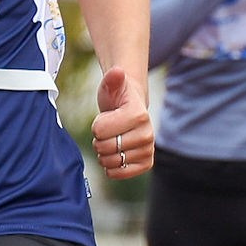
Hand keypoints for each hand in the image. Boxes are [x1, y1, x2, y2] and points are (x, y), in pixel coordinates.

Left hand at [90, 65, 153, 179]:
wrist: (130, 110)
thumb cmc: (118, 97)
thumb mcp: (112, 84)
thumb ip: (113, 78)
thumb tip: (118, 71)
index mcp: (139, 115)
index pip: (100, 130)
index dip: (97, 125)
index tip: (106, 118)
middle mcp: (147, 134)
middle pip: (105, 148)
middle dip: (99, 140)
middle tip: (107, 132)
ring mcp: (148, 150)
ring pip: (111, 162)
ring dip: (104, 154)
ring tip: (111, 142)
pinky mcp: (146, 164)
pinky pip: (121, 174)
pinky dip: (112, 168)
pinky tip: (115, 156)